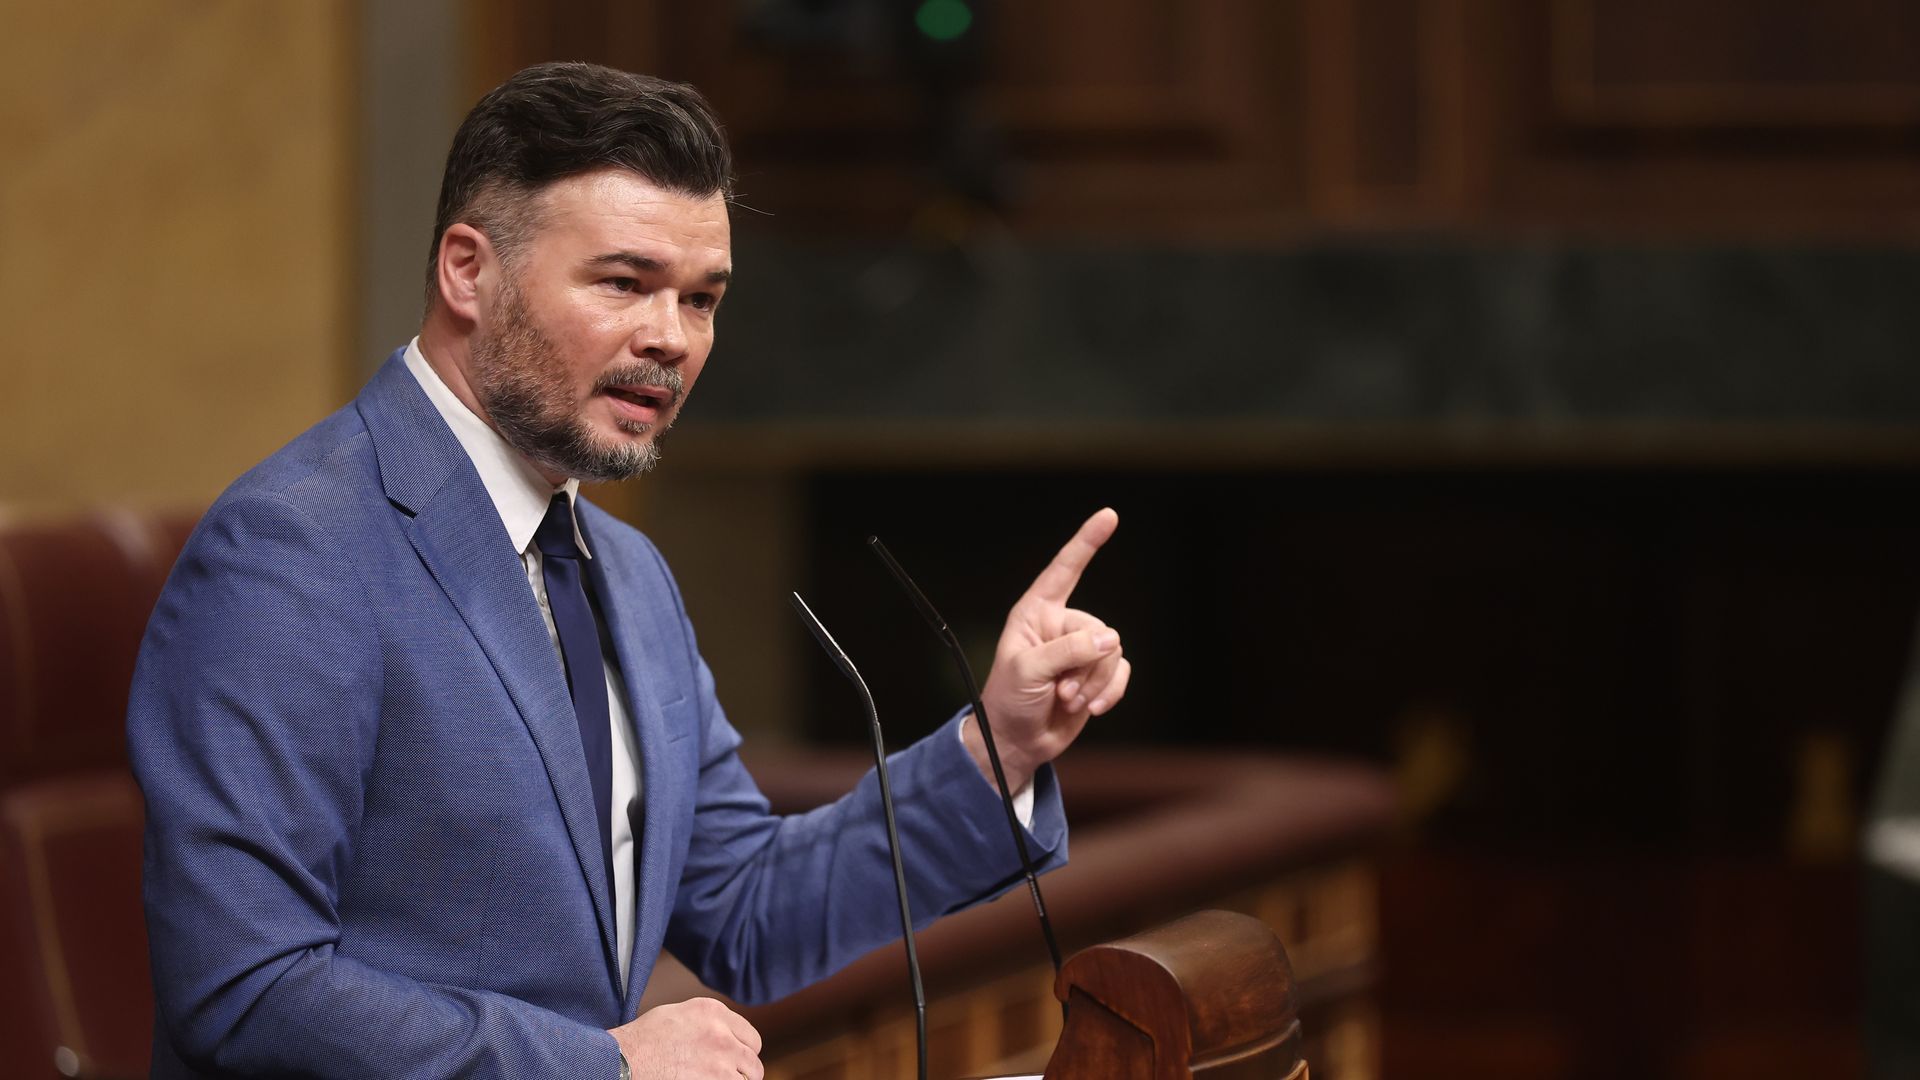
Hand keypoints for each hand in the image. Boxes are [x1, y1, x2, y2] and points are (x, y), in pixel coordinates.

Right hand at [610, 997, 762, 1078]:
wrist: (625, 1059)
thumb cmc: (645, 1039)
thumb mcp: (681, 1014)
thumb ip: (710, 1022)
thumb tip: (727, 1035)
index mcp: (714, 1012)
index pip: (752, 1038)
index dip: (745, 1052)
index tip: (738, 1060)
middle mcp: (722, 1034)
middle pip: (753, 1061)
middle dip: (744, 1072)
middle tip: (731, 1077)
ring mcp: (720, 1061)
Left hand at [971, 508, 1127, 792]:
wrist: (1017, 742)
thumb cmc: (1009, 701)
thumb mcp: (1028, 671)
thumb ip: (1068, 651)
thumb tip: (1111, 639)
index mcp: (1035, 613)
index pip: (1064, 570)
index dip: (1086, 542)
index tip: (1109, 516)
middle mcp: (1060, 626)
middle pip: (1098, 629)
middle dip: (1084, 665)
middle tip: (1060, 691)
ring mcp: (1081, 650)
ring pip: (1113, 652)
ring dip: (1094, 683)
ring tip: (1067, 700)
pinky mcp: (1097, 674)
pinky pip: (1122, 672)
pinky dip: (1110, 692)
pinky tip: (1091, 709)